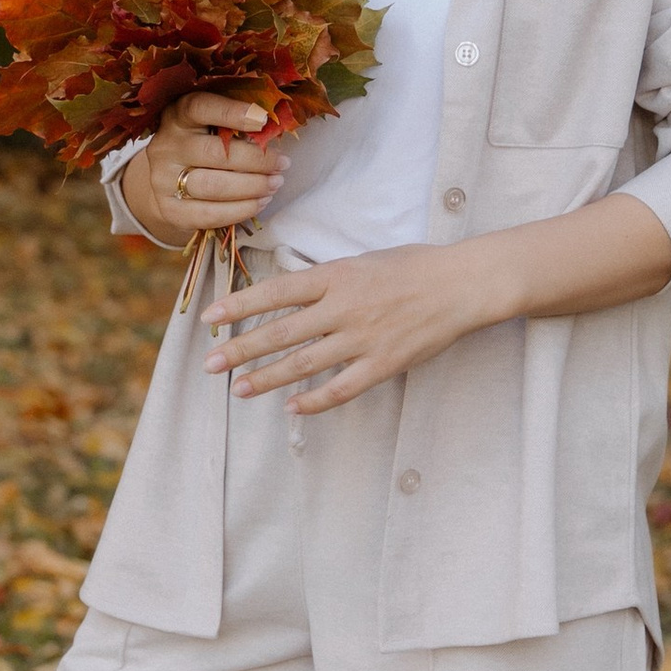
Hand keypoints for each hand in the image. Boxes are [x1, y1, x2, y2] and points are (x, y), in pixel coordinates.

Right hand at [119, 91, 283, 248]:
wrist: (170, 182)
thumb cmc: (202, 146)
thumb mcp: (211, 126)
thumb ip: (234, 124)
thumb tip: (273, 129)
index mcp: (178, 116)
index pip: (200, 108)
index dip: (232, 112)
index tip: (263, 119)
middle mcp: (166, 145)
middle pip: (215, 153)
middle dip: (257, 160)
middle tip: (282, 164)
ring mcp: (162, 179)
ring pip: (214, 186)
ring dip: (252, 187)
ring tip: (274, 184)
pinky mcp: (169, 209)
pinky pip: (209, 214)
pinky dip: (240, 210)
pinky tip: (259, 203)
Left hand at [203, 243, 481, 413]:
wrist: (460, 285)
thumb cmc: (412, 267)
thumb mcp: (361, 260)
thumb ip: (326, 279)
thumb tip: (290, 294)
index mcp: (336, 276)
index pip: (276, 292)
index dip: (239, 305)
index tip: (209, 318)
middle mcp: (343, 307)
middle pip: (281, 332)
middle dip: (241, 349)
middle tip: (210, 365)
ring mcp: (363, 338)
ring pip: (304, 364)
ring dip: (267, 378)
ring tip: (239, 389)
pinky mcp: (383, 364)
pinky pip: (342, 388)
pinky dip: (315, 401)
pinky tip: (292, 409)